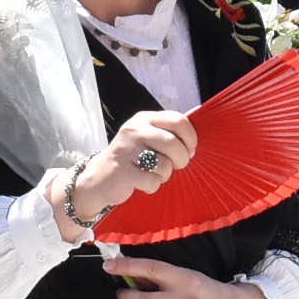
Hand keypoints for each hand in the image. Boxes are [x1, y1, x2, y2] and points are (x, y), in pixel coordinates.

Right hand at [57, 109, 198, 238]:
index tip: (189, 150)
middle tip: (176, 166)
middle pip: (174, 143)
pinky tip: (141, 182)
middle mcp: (134, 130)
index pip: (179, 120)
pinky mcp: (122, 171)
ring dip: (165, 175)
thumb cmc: (132, 157)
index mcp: (144, 118)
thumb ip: (170, 128)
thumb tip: (200, 112)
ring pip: (165, 164)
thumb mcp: (147, 136)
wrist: (98, 178)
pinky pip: (152, 181)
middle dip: (182, 159)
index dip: (191, 138)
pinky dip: (152, 186)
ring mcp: (126, 150)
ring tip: (154, 174)